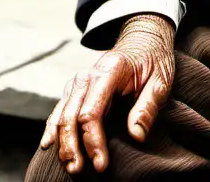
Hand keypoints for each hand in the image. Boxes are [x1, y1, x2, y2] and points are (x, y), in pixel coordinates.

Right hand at [40, 13, 175, 173]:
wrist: (144, 39)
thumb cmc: (154, 61)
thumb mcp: (161, 80)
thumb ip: (148, 107)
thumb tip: (136, 136)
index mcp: (109, 71)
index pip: (92, 112)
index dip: (93, 140)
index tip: (100, 164)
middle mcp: (88, 75)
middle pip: (71, 115)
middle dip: (72, 145)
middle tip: (78, 170)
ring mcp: (79, 81)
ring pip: (61, 114)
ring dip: (62, 142)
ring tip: (68, 165)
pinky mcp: (76, 88)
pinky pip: (59, 109)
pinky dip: (53, 128)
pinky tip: (48, 145)